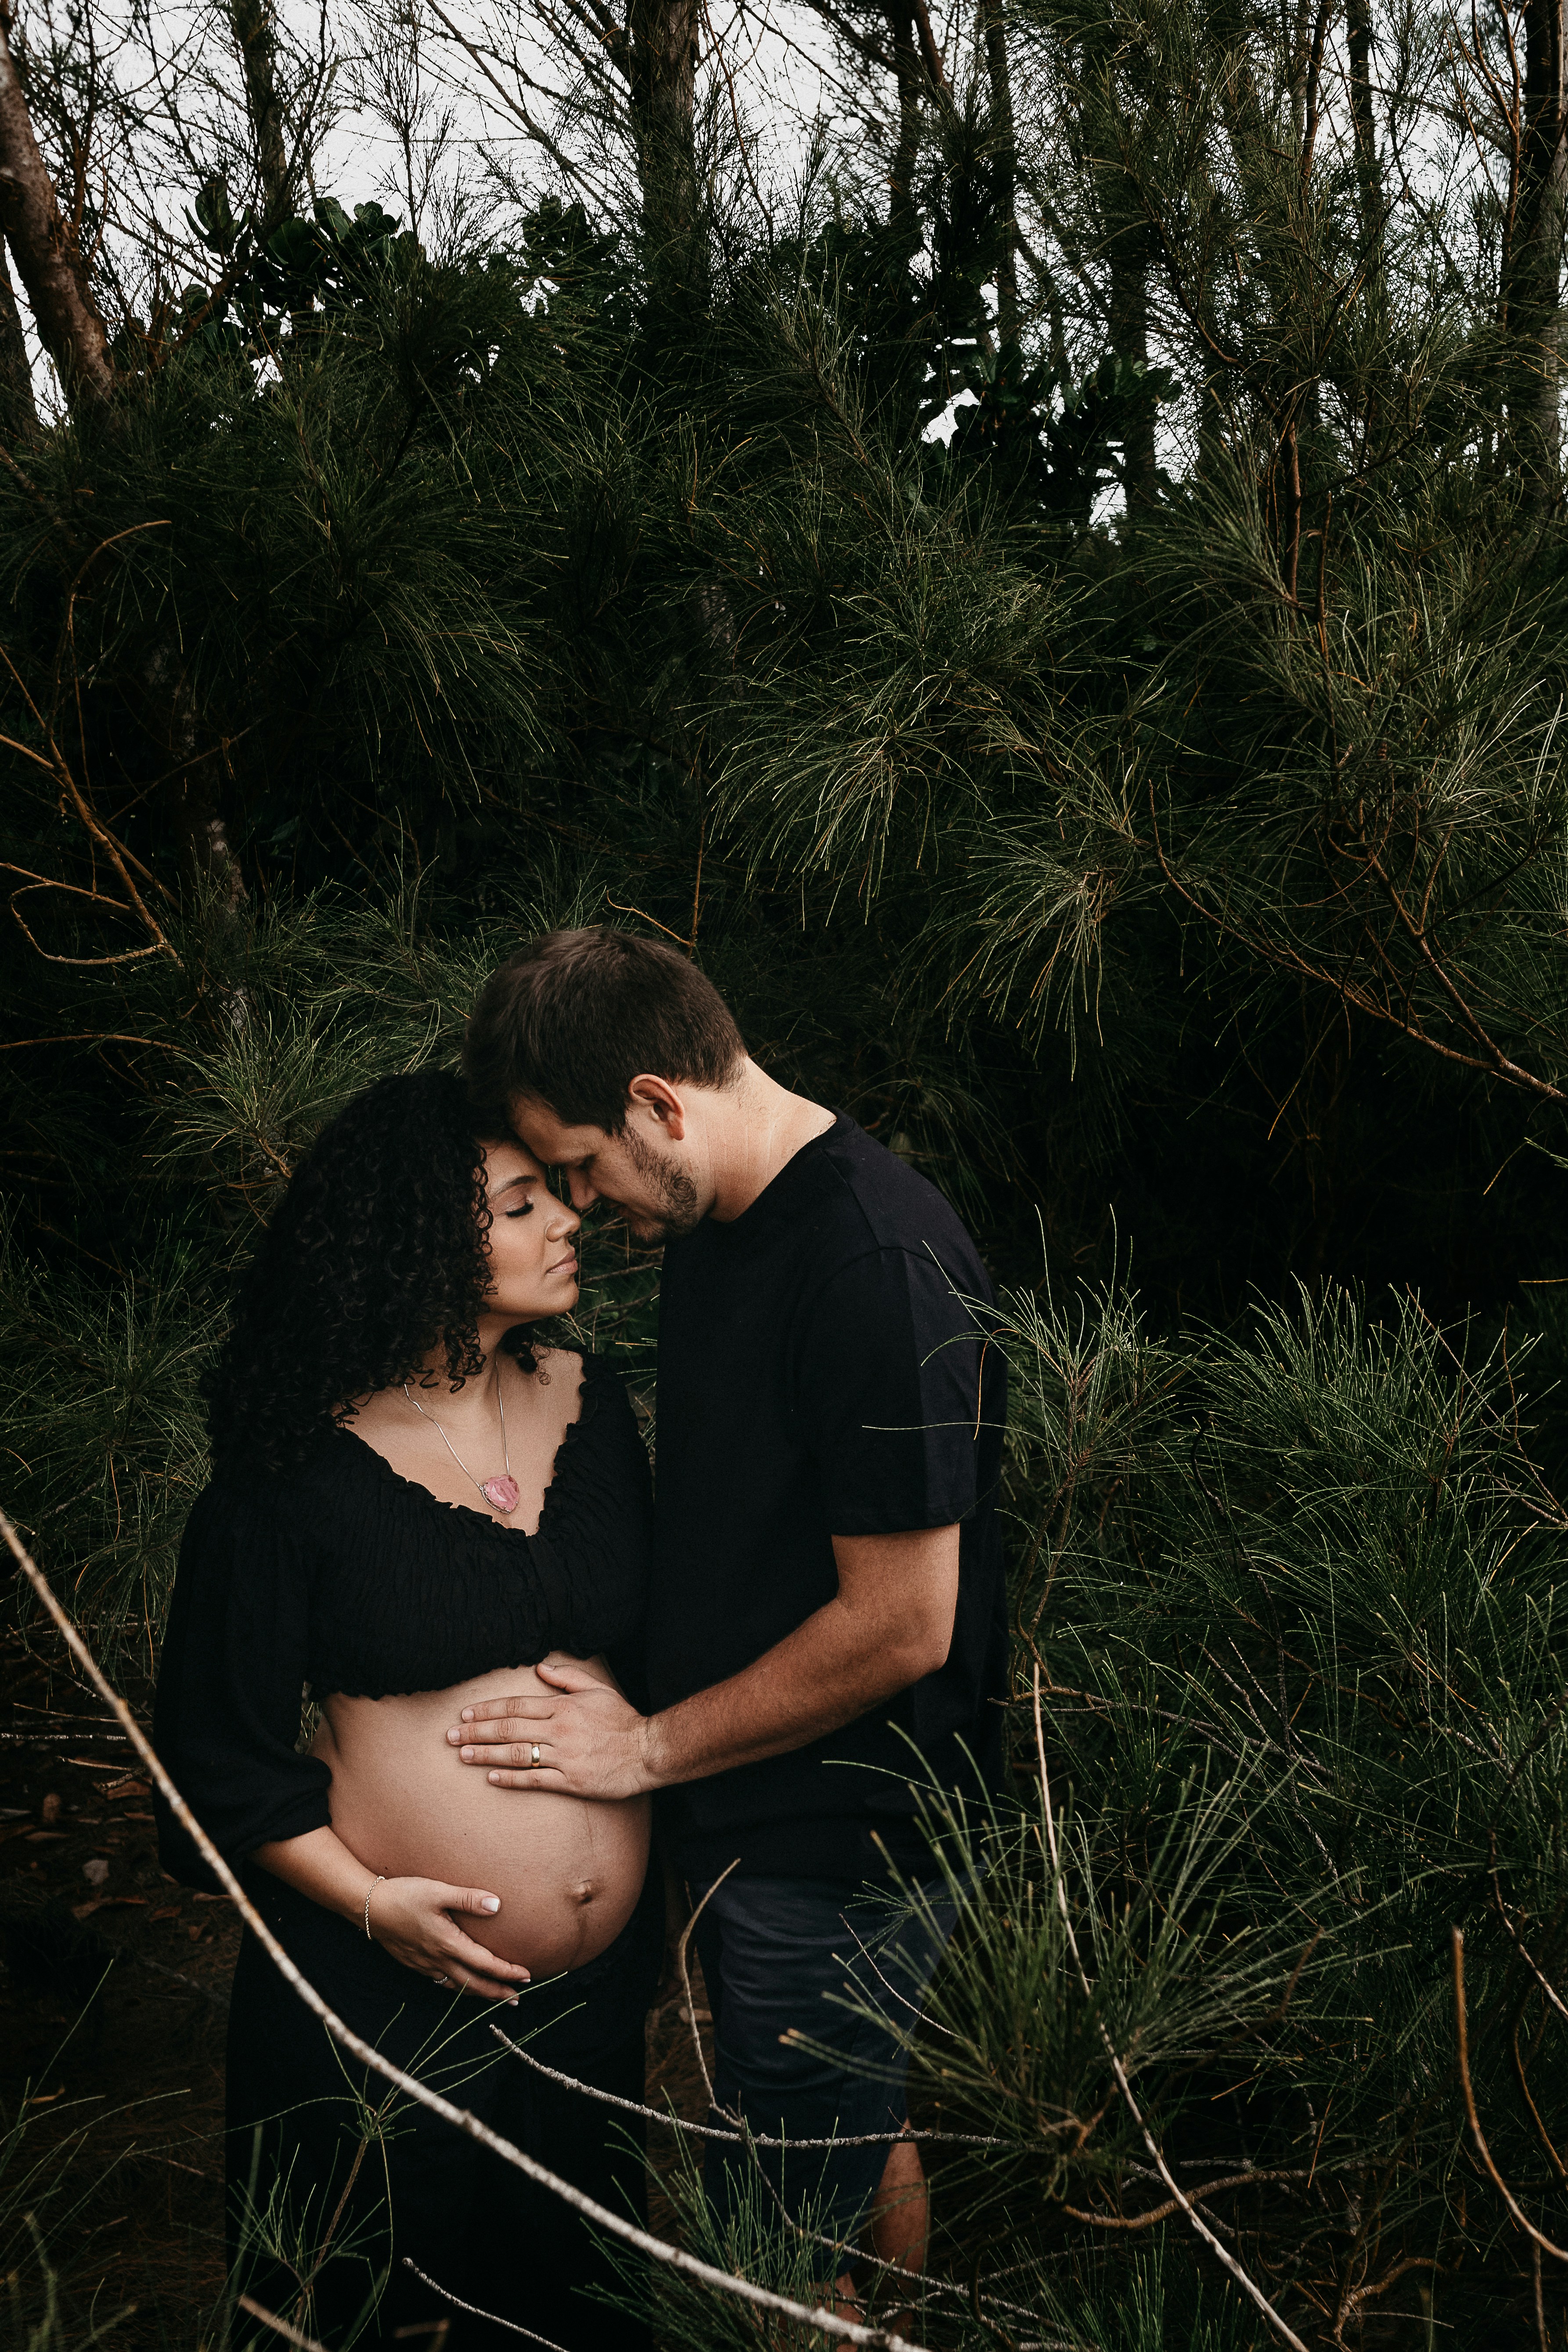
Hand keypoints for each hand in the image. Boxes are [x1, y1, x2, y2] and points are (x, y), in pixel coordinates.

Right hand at [366, 1875, 532, 2001]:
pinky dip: (458, 1988)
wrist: (369, 1907)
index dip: (507, 1972)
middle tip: (516, 1999)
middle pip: (473, 1984)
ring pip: (457, 1987)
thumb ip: (468, 1899)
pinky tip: (461, 1984)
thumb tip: (497, 1905)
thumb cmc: (404, 1895)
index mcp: (448, 1944)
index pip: (485, 1964)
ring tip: (494, 1996)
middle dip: (496, 1993)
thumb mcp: (438, 1891)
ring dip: (478, 1993)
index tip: (526, 1976)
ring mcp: (425, 1965)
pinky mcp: (414, 1963)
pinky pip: (442, 1982)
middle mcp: (438, 1960)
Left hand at [446, 1660, 658, 1799]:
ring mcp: (565, 1756)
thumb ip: (567, 1678)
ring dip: (486, 1754)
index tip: (464, 1714)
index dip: (487, 1710)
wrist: (648, 1750)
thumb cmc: (622, 1720)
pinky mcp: (571, 1781)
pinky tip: (491, 1778)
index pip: (515, 1706)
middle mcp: (560, 1729)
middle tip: (450, 1735)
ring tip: (462, 1755)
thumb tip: (540, 1668)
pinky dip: (511, 1778)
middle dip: (476, 1731)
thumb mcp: (598, 1690)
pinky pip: (535, 1780)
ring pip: (517, 1754)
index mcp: (563, 1706)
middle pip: (509, 1729)